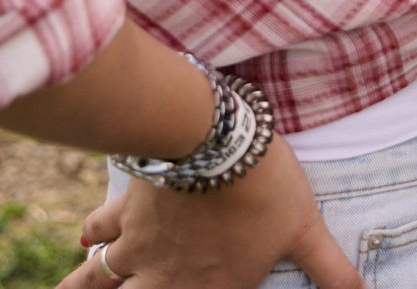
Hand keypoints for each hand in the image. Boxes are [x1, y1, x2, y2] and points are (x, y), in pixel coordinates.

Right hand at [64, 136, 359, 288]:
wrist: (214, 142)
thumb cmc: (266, 190)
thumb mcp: (307, 232)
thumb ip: (333, 270)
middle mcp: (166, 279)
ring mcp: (138, 248)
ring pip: (96, 280)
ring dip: (84, 288)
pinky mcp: (123, 212)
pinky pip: (96, 231)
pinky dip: (89, 237)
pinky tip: (84, 238)